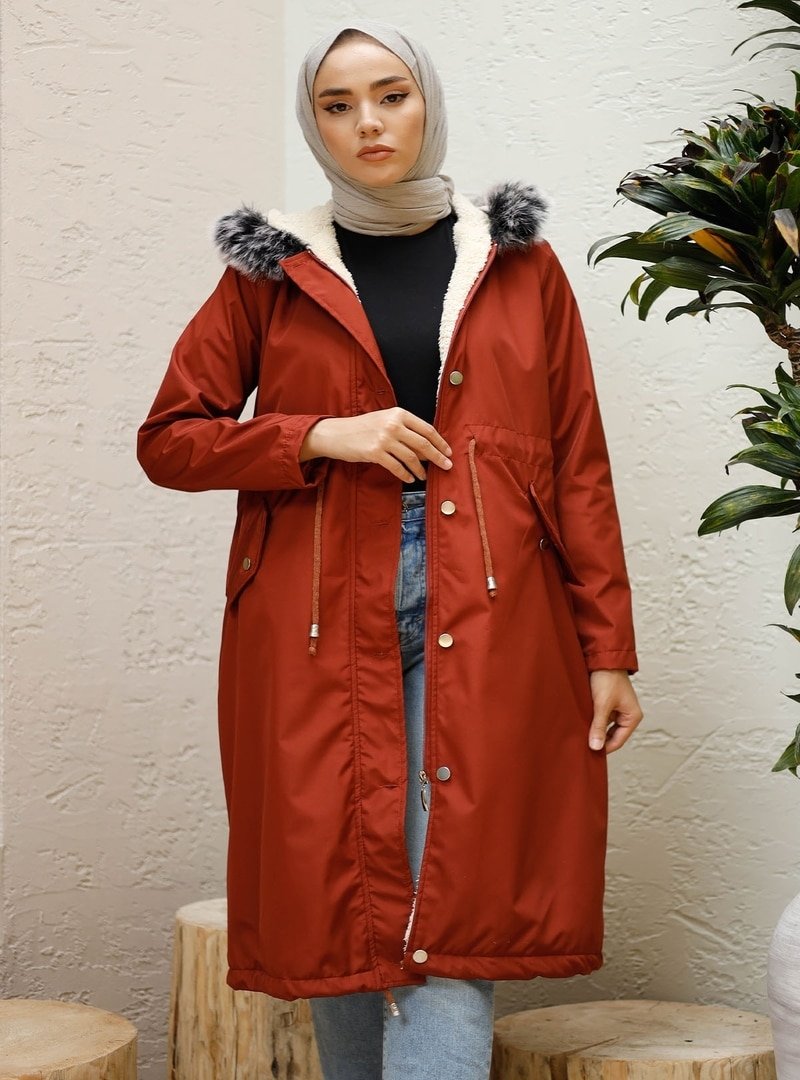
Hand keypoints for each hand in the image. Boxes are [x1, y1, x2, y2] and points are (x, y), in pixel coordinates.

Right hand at [300, 408, 453, 482]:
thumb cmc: (363, 428)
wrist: (337, 433)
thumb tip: (427, 449)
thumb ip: (405, 430)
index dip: (440, 442)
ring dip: (420, 469)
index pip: (427, 429)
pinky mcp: (375, 452)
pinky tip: (410, 478)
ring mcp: (384, 438)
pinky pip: (396, 467)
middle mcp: (393, 424)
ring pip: (411, 457)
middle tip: (447, 466)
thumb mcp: (385, 420)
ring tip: (424, 476)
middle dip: (438, 457)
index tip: (448, 452)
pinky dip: (405, 474)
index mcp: (399, 414)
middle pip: (423, 443)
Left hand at [587, 669, 642, 753]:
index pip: (618, 741)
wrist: (602, 658)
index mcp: (632, 717)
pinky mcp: (608, 703)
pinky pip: (601, 717)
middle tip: (583, 745)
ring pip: (605, 726)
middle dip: (599, 739)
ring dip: (595, 728)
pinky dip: (593, 720)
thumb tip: (596, 747)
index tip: (590, 754)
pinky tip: (582, 722)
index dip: (604, 748)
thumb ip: (598, 726)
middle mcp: (627, 714)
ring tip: (582, 733)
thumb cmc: (607, 679)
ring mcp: (617, 709)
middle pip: (612, 735)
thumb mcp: (602, 705)